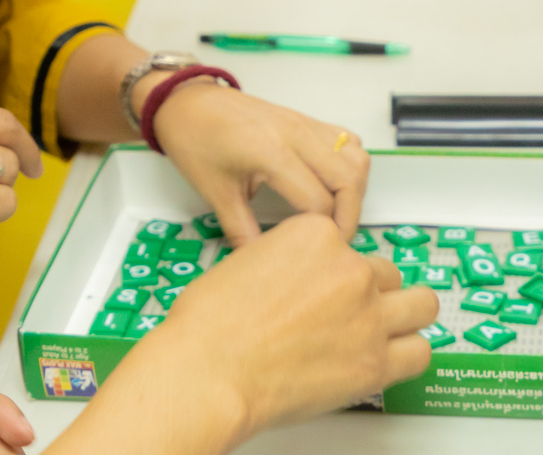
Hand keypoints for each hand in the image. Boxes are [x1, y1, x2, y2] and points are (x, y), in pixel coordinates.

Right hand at [119, 215, 437, 436]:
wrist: (207, 371)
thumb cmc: (210, 327)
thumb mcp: (246, 263)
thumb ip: (288, 264)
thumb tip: (301, 281)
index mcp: (317, 235)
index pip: (349, 246)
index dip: (337, 273)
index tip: (324, 293)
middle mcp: (350, 269)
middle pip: (386, 275)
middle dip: (370, 295)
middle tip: (348, 318)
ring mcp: (368, 315)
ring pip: (421, 306)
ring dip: (405, 318)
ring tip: (385, 335)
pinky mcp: (375, 361)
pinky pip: (420, 353)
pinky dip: (408, 357)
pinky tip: (389, 362)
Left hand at [149, 81, 370, 247]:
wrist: (187, 102)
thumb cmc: (196, 142)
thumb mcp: (216, 193)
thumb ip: (243, 232)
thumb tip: (262, 263)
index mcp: (271, 153)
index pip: (318, 202)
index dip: (322, 232)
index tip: (314, 250)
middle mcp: (296, 134)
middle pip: (349, 180)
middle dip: (349, 217)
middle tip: (335, 240)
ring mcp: (305, 124)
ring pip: (356, 159)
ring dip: (355, 191)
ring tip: (337, 214)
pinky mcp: (307, 120)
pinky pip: (347, 142)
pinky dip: (351, 167)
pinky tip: (333, 185)